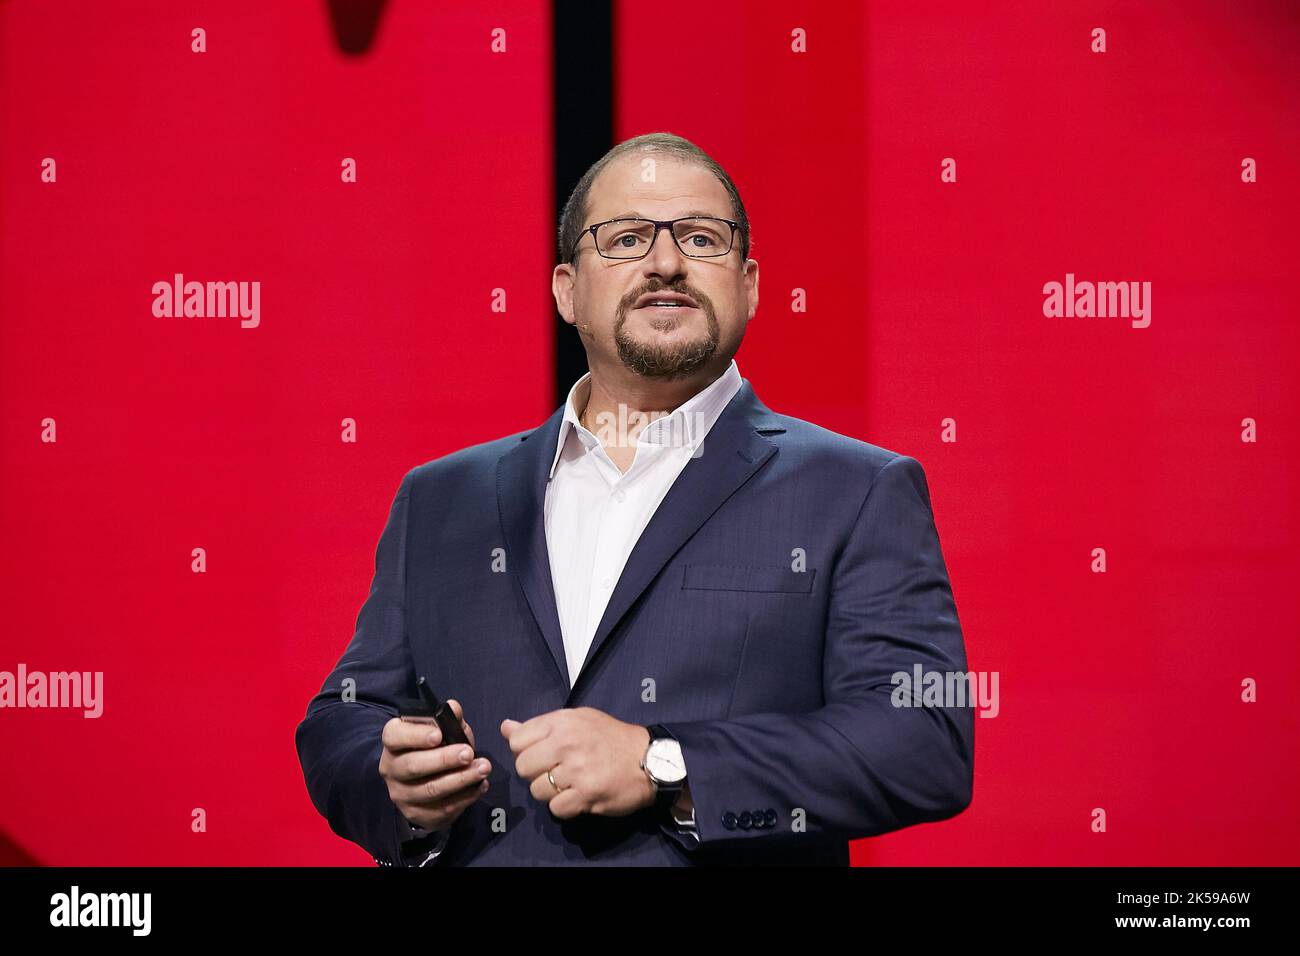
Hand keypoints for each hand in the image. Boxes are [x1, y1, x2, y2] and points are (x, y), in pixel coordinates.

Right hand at [379, 699, 490, 830]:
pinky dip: (464, 798)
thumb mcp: (440, 729)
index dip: (416, 735)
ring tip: (483, 769)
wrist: (420, 781)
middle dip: (444, 759)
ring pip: (430, 790)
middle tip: (469, 753)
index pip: (395, 736)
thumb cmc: (432, 747)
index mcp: (393, 742)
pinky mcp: (416, 814)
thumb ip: (448, 719)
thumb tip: (455, 708)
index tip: (439, 735)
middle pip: (413, 765)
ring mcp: (401, 794)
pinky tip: (480, 786)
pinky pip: (442, 809)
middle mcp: (391, 768)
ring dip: (460, 780)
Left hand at [500, 707, 655, 818]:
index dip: (526, 751)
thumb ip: (540, 726)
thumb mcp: (577, 720)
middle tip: (556, 771)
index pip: (518, 740)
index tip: (542, 754)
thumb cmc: (611, 738)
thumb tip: (506, 727)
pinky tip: (578, 796)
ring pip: (537, 790)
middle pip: (523, 767)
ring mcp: (576, 770)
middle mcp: (566, 743)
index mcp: (562, 722)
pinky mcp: (586, 794)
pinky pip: (556, 808)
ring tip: (570, 784)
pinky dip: (565, 807)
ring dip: (551, 792)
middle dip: (535, 773)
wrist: (649, 759)